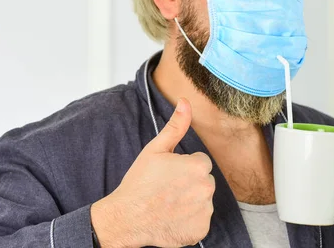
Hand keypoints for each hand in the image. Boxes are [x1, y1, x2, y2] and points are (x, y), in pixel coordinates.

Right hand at [91, 98, 214, 247]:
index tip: (168, 175)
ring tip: (168, 204)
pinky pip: (200, 220)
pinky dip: (189, 221)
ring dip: (190, 202)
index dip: (183, 167)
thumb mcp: (156, 149)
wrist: (126, 218)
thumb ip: (176, 125)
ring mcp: (205, 212)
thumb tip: (185, 102)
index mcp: (199, 167)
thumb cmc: (139, 182)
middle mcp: (207, 189)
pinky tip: (172, 217)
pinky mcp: (201, 230)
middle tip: (167, 189)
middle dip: (190, 183)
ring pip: (202, 200)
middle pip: (204, 181)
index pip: (200, 163)